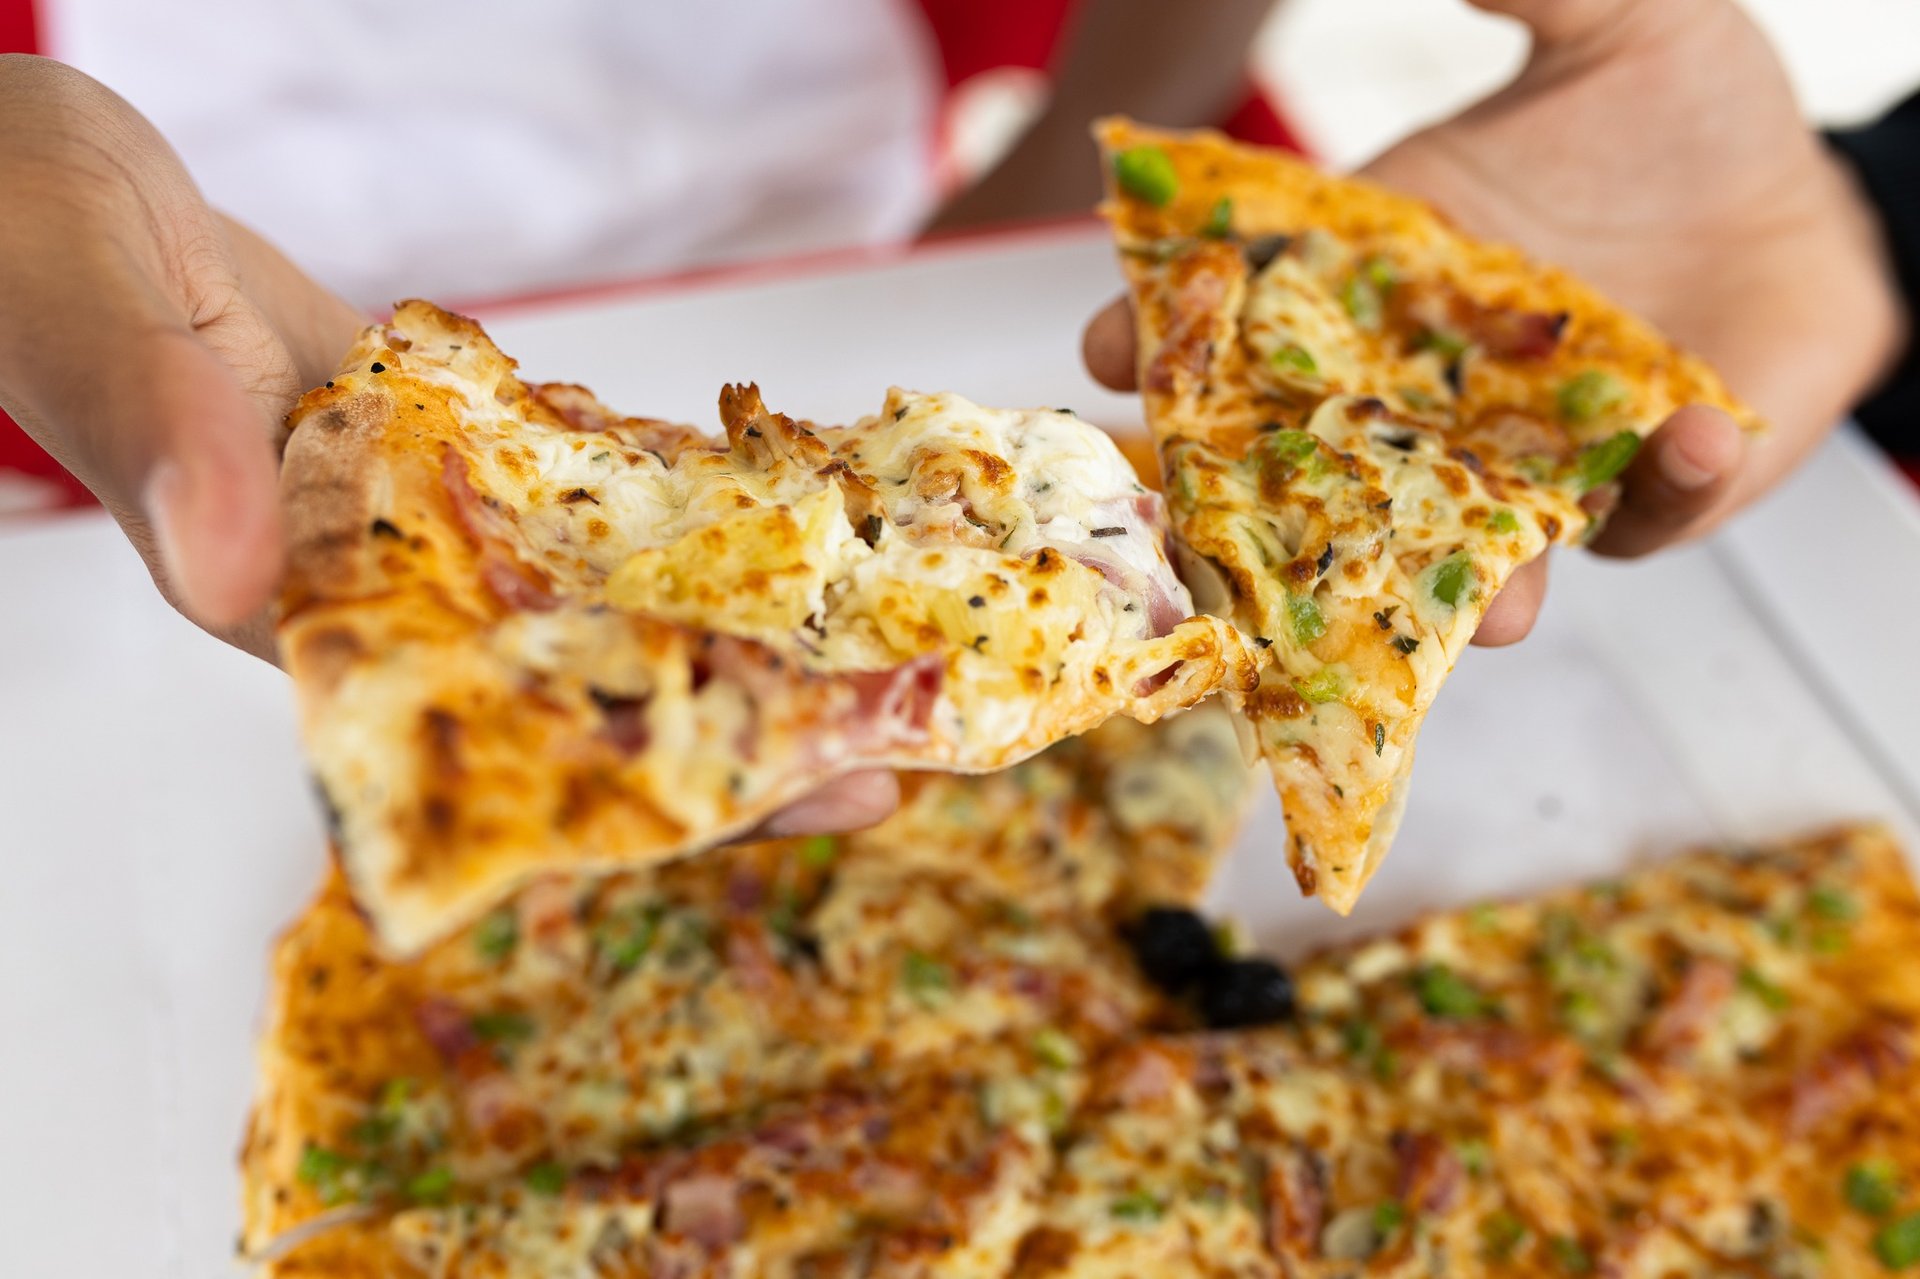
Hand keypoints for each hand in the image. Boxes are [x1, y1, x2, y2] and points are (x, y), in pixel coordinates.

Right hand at [0, 58, 894, 837]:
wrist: (22, 183)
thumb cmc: (19, 236)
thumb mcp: (83, 312)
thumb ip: (162, 435)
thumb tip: (232, 577)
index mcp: (287, 600)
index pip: (481, 725)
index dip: (628, 779)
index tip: (779, 802)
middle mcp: (369, 579)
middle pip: (566, 680)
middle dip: (719, 726)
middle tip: (888, 756)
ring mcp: (410, 511)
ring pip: (582, 591)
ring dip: (714, 624)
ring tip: (860, 657)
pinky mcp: (430, 439)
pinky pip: (563, 489)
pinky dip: (655, 504)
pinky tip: (757, 518)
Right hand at [1085, 0, 1907, 643]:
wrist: (1809, 197)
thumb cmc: (1690, 107)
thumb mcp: (1617, 25)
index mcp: (1399, 276)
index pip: (1257, 316)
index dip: (1170, 337)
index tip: (1105, 345)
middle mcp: (1443, 388)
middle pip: (1324, 466)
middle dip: (1268, 512)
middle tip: (1223, 534)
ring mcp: (1535, 454)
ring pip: (1468, 542)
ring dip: (1466, 584)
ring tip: (1490, 605)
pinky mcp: (1641, 490)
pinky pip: (1642, 517)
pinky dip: (1662, 488)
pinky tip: (1684, 430)